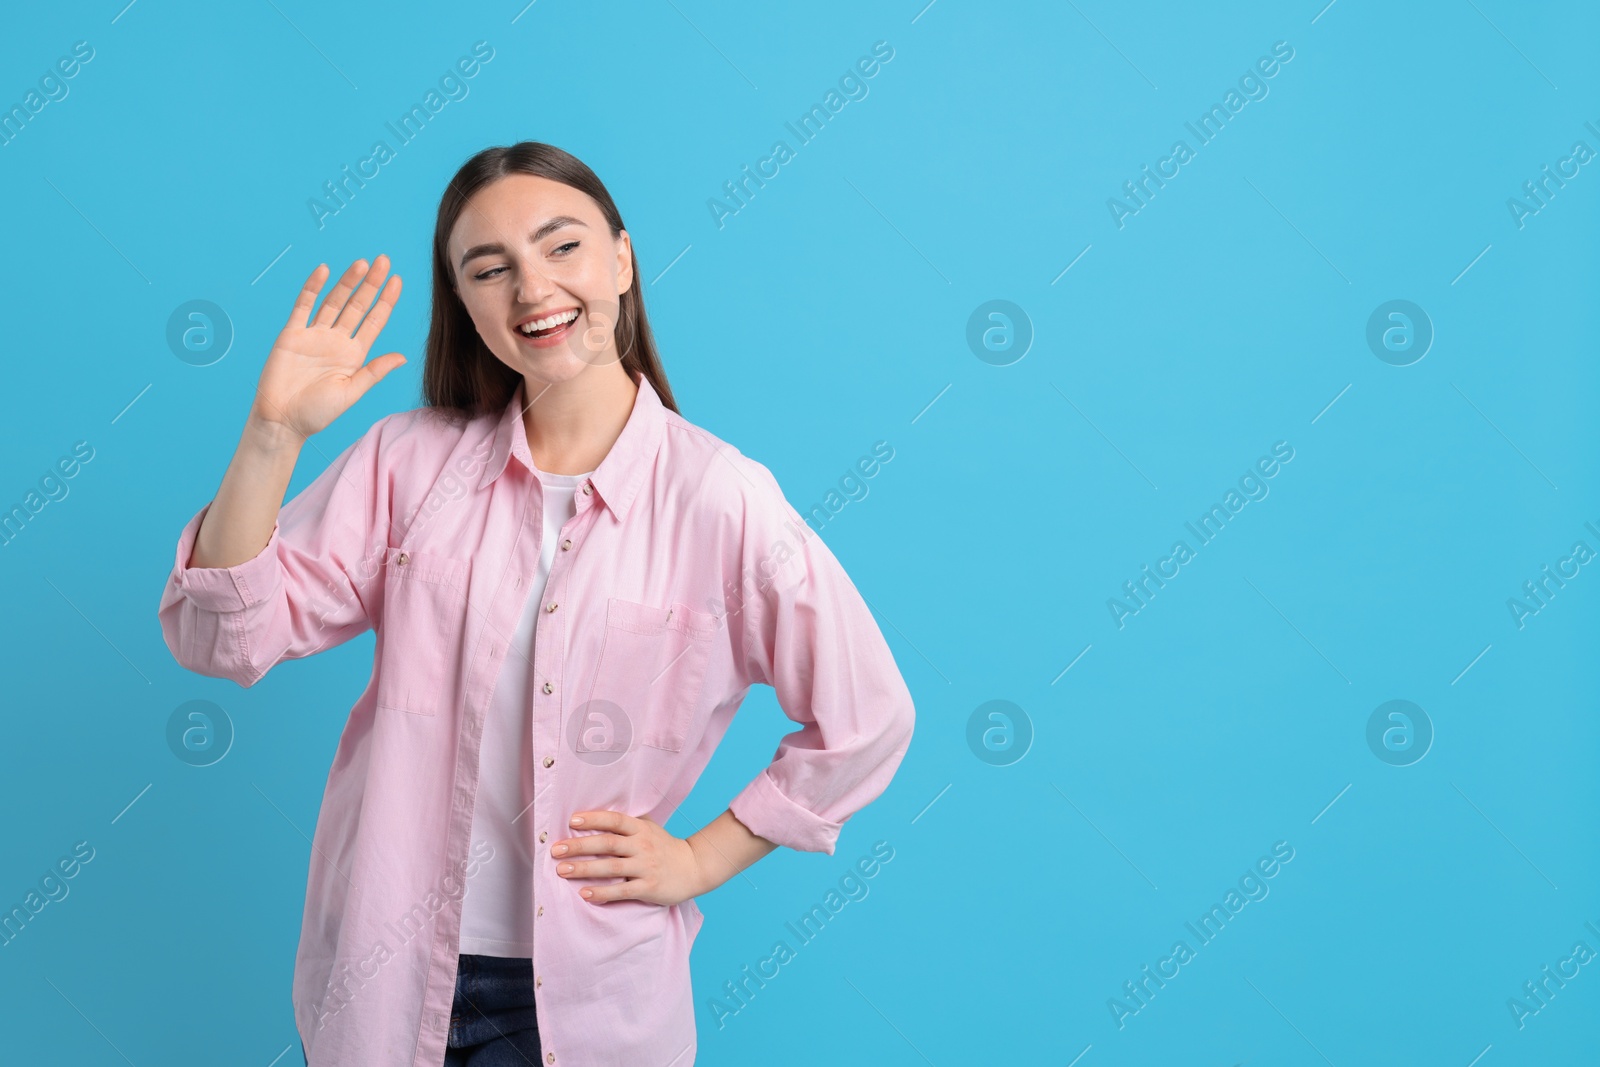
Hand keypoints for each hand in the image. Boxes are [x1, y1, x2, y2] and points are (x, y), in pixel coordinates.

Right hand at [248, 256, 405, 441]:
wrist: (282, 421)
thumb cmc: (317, 413)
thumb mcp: (351, 392)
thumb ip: (374, 372)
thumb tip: (402, 357)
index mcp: (354, 354)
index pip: (374, 321)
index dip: (386, 301)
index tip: (397, 280)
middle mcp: (336, 340)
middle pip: (357, 305)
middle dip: (371, 284)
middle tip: (384, 261)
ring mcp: (314, 335)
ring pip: (334, 301)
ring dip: (347, 282)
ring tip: (363, 263)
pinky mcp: (292, 334)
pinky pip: (303, 306)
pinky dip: (313, 288)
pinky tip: (324, 271)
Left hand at [553, 811, 704, 905]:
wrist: (694, 868)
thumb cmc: (665, 847)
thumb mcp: (650, 828)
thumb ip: (628, 823)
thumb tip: (597, 815)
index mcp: (641, 829)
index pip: (614, 820)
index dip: (593, 819)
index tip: (572, 820)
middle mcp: (642, 845)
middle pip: (607, 844)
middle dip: (579, 846)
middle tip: (556, 849)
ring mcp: (646, 867)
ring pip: (611, 867)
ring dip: (584, 869)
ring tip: (562, 871)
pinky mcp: (649, 887)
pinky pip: (622, 891)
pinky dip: (603, 893)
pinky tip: (585, 894)